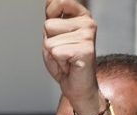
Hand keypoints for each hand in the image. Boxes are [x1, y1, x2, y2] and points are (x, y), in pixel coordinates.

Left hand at [43, 0, 99, 114]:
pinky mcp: (86, 49)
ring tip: (65, 58)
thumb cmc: (64, 61)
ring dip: (53, 53)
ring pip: (50, 40)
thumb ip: (52, 17)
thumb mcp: (53, 35)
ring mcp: (88, 35)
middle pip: (48, 25)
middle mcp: (87, 23)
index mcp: (81, 16)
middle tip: (61, 52)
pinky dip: (57, 61)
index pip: (57, 3)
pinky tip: (68, 64)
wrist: (77, 85)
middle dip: (49, 41)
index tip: (57, 32)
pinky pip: (55, 52)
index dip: (50, 18)